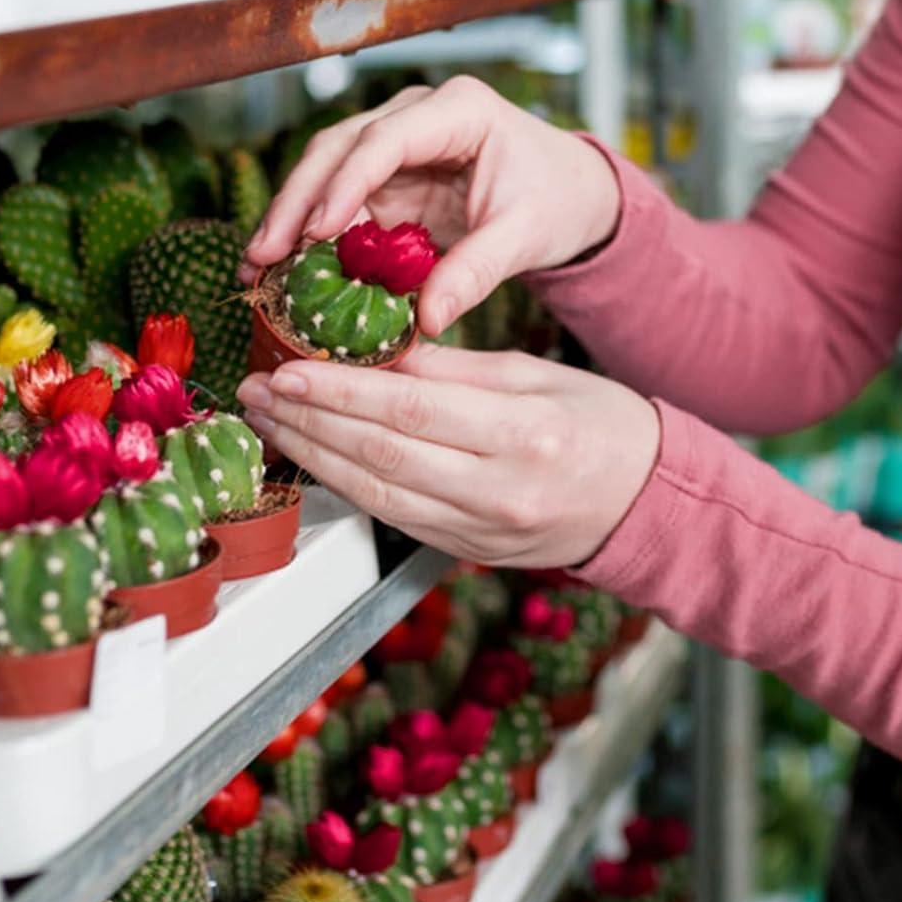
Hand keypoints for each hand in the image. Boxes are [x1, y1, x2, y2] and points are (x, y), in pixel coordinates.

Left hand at [237, 344, 660, 570]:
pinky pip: (394, 518)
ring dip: (313, 456)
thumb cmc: (598, 423)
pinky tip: (313, 458)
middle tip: (257, 391)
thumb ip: (450, 367)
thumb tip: (372, 349)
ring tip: (270, 422)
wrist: (643, 500)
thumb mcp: (533, 374)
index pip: (410, 409)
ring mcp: (481, 531)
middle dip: (309, 420)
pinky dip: (346, 487)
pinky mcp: (467, 553)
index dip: (340, 390)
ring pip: (377, 494)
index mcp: (523, 433)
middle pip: (382, 454)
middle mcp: (498, 490)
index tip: (287, 368)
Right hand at [244, 77, 620, 336]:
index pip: (387, 139)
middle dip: (296, 203)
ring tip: (255, 271)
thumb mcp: (526, 235)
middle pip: (339, 149)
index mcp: (459, 110)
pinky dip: (309, 237)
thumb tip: (427, 320)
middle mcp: (417, 114)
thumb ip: (477, 272)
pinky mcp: (385, 177)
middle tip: (262, 256)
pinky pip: (337, 203)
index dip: (346, 183)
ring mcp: (395, 142)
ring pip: (325, 173)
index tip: (317, 232)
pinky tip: (281, 272)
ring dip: (290, 220)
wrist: (569, 193)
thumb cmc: (555, 200)